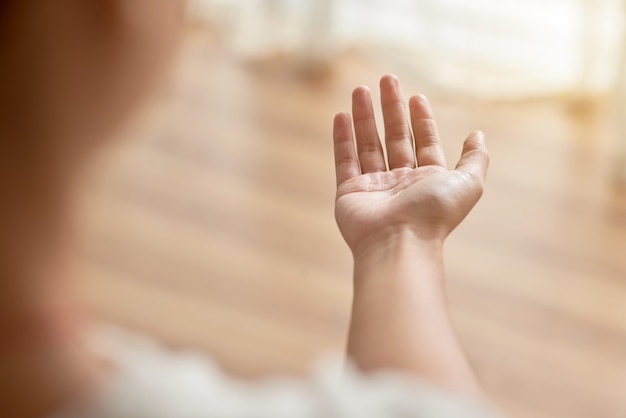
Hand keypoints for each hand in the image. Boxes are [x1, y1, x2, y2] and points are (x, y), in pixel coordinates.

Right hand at [333, 75, 488, 255]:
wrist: (398, 242)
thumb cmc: (433, 213)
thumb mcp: (468, 182)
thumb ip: (475, 158)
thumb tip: (477, 134)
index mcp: (428, 180)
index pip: (424, 142)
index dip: (421, 119)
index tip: (415, 96)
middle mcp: (401, 182)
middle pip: (395, 137)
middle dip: (391, 108)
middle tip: (386, 79)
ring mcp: (374, 186)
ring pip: (368, 144)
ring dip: (365, 116)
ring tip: (360, 89)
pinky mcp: (349, 192)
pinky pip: (345, 160)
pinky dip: (342, 139)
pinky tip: (342, 115)